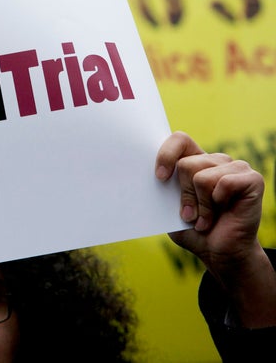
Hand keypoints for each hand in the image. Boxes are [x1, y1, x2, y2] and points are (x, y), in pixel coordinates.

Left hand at [156, 131, 275, 326]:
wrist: (219, 253)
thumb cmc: (191, 229)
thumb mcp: (168, 207)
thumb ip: (160, 188)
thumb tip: (139, 174)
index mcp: (195, 160)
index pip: (179, 139)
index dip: (166, 155)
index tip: (159, 178)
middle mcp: (215, 160)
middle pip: (187, 164)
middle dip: (183, 195)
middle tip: (188, 215)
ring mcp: (236, 167)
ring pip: (202, 177)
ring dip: (200, 205)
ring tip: (203, 218)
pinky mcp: (252, 179)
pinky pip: (226, 183)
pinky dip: (218, 203)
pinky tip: (222, 212)